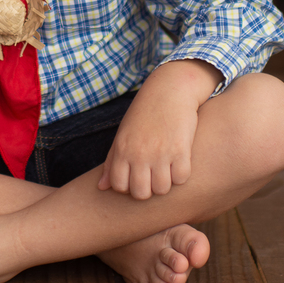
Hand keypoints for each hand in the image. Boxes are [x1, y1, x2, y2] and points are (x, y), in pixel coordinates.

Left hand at [97, 60, 222, 199]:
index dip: (129, 186)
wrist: (170, 89)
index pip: (119, 186)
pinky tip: (180, 161)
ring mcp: (160, 152)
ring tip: (167, 169)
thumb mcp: (123, 134)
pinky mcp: (181, 149)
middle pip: (141, 193)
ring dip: (166, 183)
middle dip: (148, 189)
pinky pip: (181, 178)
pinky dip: (182, 174)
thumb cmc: (144, 114)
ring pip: (162, 189)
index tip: (137, 176)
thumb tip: (101, 187)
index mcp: (122, 149)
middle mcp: (139, 153)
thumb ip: (112, 161)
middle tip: (153, 176)